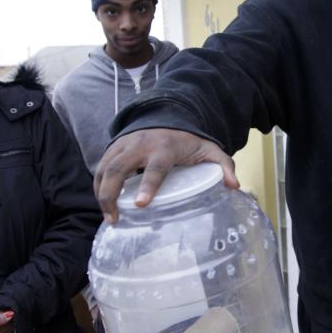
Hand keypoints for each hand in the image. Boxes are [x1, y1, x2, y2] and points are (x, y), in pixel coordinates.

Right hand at [94, 128, 237, 222]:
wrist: (169, 113)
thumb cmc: (189, 139)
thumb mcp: (210, 150)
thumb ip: (223, 166)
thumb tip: (234, 186)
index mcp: (165, 147)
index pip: (155, 168)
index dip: (148, 186)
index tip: (141, 205)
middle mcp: (141, 144)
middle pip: (119, 169)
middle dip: (111, 194)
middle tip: (114, 219)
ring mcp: (125, 144)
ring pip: (105, 168)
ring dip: (102, 193)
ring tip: (108, 216)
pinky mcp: (115, 146)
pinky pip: (101, 166)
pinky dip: (98, 184)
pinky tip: (103, 202)